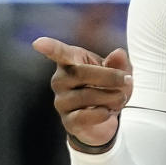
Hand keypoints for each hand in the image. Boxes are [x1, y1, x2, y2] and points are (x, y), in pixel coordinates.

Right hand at [32, 36, 132, 150]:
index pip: (59, 53)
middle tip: (127, 80)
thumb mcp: (120, 72)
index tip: (38, 43)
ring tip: (121, 98)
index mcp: (71, 61)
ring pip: (86, 95)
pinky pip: (84, 116)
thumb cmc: (109, 86)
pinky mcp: (68, 121)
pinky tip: (108, 111)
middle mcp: (60, 80)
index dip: (49, 47)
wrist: (107, 117)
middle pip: (80, 73)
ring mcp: (61, 101)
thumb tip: (119, 53)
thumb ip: (119, 63)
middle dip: (109, 76)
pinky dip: (102, 113)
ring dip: (111, 97)